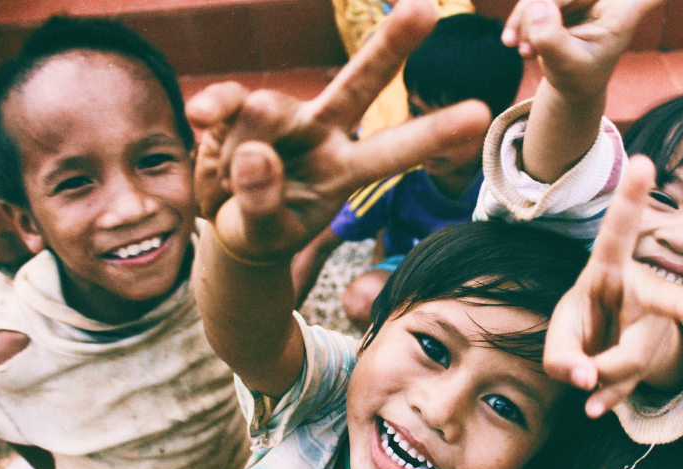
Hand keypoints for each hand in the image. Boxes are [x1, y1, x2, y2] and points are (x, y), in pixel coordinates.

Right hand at [186, 0, 492, 263]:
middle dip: (390, 47)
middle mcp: (323, 133)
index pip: (394, 150)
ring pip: (270, 107)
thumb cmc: (262, 228)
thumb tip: (257, 151)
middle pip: (359, 84)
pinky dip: (215, 107)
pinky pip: (229, 101)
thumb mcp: (265, 232)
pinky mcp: (241, 109)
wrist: (226, 222)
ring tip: (232, 175)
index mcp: (346, 170)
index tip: (480, 113)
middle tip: (426, 10)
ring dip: (246, 141)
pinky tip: (202, 118)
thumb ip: (263, 201)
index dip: (434, 132)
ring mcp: (285, 117)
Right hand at [501, 0, 663, 100]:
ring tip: (522, 50)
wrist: (570, 82)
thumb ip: (553, 41)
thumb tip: (537, 6)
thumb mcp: (567, 67)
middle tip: (524, 48)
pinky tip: (514, 42)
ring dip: (525, 18)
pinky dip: (520, 18)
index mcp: (624, 11)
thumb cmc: (578, 77)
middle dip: (538, 11)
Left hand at [543, 156, 682, 417]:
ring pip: (631, 357)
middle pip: (661, 299)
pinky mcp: (654, 358)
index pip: (618, 231)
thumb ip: (560, 357)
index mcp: (608, 269)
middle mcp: (640, 292)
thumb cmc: (582, 328)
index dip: (631, 198)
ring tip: (582, 377)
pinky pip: (630, 384)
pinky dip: (606, 398)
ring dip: (599, 375)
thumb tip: (586, 382)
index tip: (643, 162)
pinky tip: (594, 407)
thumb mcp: (559, 337)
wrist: (607, 352)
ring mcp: (653, 327)